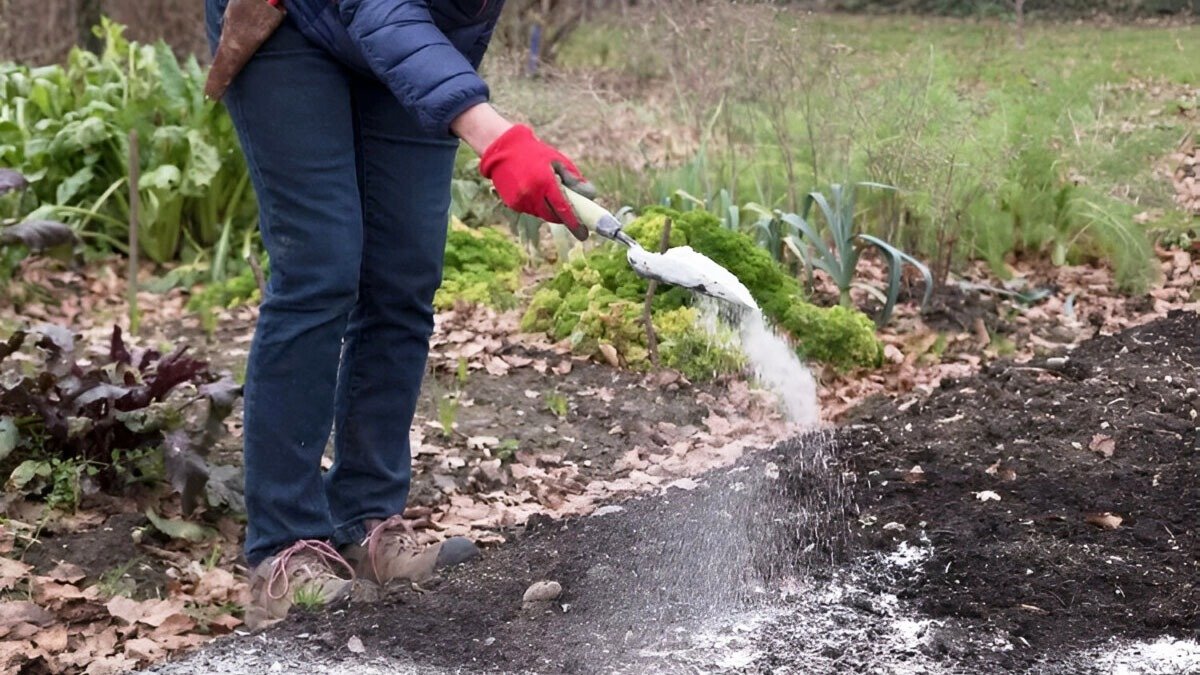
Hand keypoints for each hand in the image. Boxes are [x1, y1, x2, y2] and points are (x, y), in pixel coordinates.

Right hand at [477, 124, 594, 240]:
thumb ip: (575, 179)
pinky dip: (538, 206)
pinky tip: (534, 191)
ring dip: (550, 210)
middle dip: (563, 218)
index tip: (584, 234)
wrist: (503, 150)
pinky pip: (531, 211)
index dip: (575, 223)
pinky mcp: (513, 204)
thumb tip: (591, 196)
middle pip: (553, 216)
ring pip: (542, 214)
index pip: (563, 208)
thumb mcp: (558, 161)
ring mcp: (521, 201)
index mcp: (546, 182)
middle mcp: (532, 194)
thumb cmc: (536, 154)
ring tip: (547, 193)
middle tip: (572, 216)